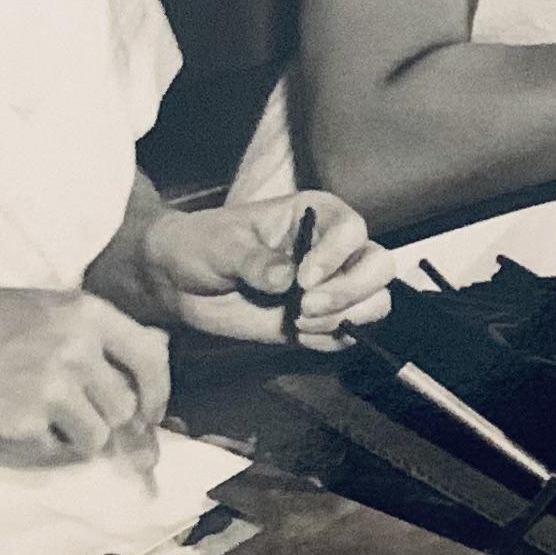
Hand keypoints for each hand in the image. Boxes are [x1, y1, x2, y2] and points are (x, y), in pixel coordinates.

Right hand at [0, 285, 174, 460]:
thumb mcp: (46, 306)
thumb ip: (97, 331)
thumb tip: (158, 351)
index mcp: (86, 313)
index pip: (150, 358)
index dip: (156, 393)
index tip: (151, 414)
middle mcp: (76, 349)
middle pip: (123, 407)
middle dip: (107, 420)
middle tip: (77, 417)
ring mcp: (50, 388)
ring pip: (95, 436)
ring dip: (76, 436)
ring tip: (37, 413)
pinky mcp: (23, 425)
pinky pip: (55, 451)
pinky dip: (40, 446)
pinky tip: (9, 419)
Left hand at [134, 194, 393, 346]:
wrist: (177, 283)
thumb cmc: (199, 246)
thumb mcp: (220, 246)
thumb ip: (254, 260)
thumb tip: (286, 279)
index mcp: (315, 215)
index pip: (352, 230)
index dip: (337, 255)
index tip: (304, 278)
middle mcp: (333, 249)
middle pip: (378, 267)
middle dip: (351, 292)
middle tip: (305, 308)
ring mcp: (330, 286)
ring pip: (374, 303)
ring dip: (345, 319)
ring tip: (299, 323)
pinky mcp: (319, 319)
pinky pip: (347, 334)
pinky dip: (329, 339)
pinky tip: (296, 334)